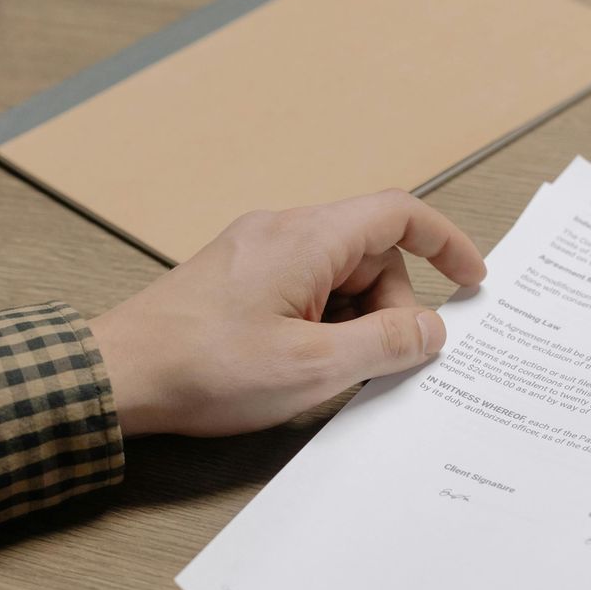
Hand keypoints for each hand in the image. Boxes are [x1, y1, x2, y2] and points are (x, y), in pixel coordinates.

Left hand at [88, 190, 486, 436]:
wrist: (118, 376)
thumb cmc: (203, 368)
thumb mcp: (313, 367)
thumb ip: (385, 345)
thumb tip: (432, 330)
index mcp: (306, 238)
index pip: (398, 213)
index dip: (446, 242)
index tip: (472, 279)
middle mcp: (281, 231)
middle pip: (370, 254)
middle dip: (390, 309)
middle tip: (380, 364)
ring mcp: (255, 253)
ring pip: (337, 277)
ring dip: (351, 323)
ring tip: (329, 373)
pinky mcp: (237, 279)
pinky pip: (303, 290)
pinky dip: (320, 324)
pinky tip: (302, 367)